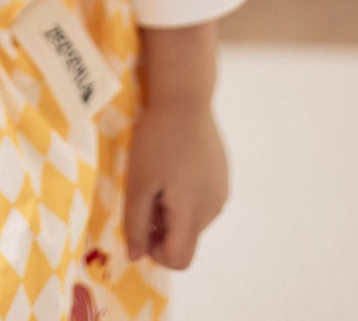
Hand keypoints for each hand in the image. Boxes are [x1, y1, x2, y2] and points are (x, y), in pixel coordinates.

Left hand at [124, 99, 228, 269]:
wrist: (185, 98)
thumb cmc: (157, 139)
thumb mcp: (138, 181)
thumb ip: (135, 222)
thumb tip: (135, 256)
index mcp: (193, 214)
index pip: (180, 260)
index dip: (155, 252)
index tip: (141, 223)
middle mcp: (213, 209)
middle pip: (186, 239)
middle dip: (161, 226)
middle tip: (145, 192)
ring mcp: (221, 192)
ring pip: (193, 220)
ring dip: (173, 210)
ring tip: (158, 175)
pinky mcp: (222, 175)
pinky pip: (202, 199)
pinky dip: (184, 194)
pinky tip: (172, 164)